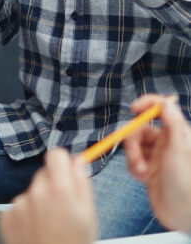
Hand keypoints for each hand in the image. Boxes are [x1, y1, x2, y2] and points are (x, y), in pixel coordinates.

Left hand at [0, 148, 96, 243]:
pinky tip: (35, 233)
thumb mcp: (89, 217)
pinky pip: (17, 207)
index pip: (56, 154)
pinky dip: (25, 216)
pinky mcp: (6, 216)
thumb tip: (78, 161)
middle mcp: (37, 192)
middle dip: (52, 186)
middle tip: (62, 211)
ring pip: (31, 192)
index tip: (66, 174)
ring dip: (38, 203)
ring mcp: (19, 204)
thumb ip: (82, 184)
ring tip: (49, 228)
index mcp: (60, 190)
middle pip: (43, 174)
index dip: (62, 164)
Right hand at [125, 95, 190, 232]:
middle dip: (133, 143)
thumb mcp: (180, 150)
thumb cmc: (186, 184)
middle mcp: (167, 143)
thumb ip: (173, 123)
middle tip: (137, 159)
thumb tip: (166, 102)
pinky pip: (133, 159)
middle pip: (140, 128)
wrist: (184, 216)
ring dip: (132, 157)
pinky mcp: (150, 169)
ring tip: (141, 172)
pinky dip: (132, 166)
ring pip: (134, 145)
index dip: (146, 103)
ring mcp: (157, 156)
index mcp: (177, 134)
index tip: (133, 109)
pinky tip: (141, 178)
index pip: (161, 108)